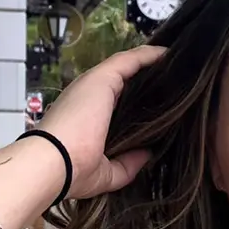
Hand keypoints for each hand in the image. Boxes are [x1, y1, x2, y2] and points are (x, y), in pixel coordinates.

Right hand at [40, 44, 166, 197]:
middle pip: (122, 84)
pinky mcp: (102, 77)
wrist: (53, 163)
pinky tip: (169, 54)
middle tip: (173, 85)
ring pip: (126, 67)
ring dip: (150, 65)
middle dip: (146, 83)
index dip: (136, 103)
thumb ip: (127, 164)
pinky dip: (150, 55)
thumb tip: (148, 154)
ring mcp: (94, 85)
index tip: (159, 105)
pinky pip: (131, 59)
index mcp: (86, 119)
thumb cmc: (72, 171)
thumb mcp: (107, 173)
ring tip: (175, 66)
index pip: (115, 105)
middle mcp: (88, 97)